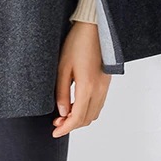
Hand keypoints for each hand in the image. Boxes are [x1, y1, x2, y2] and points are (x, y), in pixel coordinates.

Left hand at [52, 21, 110, 137]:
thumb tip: (61, 112)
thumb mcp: (62, 67)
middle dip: (71, 125)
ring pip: (94, 112)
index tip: (54, 132)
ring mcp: (105, 86)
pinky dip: (87, 110)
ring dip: (80, 118)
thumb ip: (62, 92)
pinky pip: (98, 103)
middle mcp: (100, 89)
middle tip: (56, 123)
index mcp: (88, 86)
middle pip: (87, 119)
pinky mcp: (106, 82)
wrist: (93, 28)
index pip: (77, 117)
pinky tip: (75, 105)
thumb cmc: (76, 44)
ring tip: (63, 115)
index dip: (65, 128)